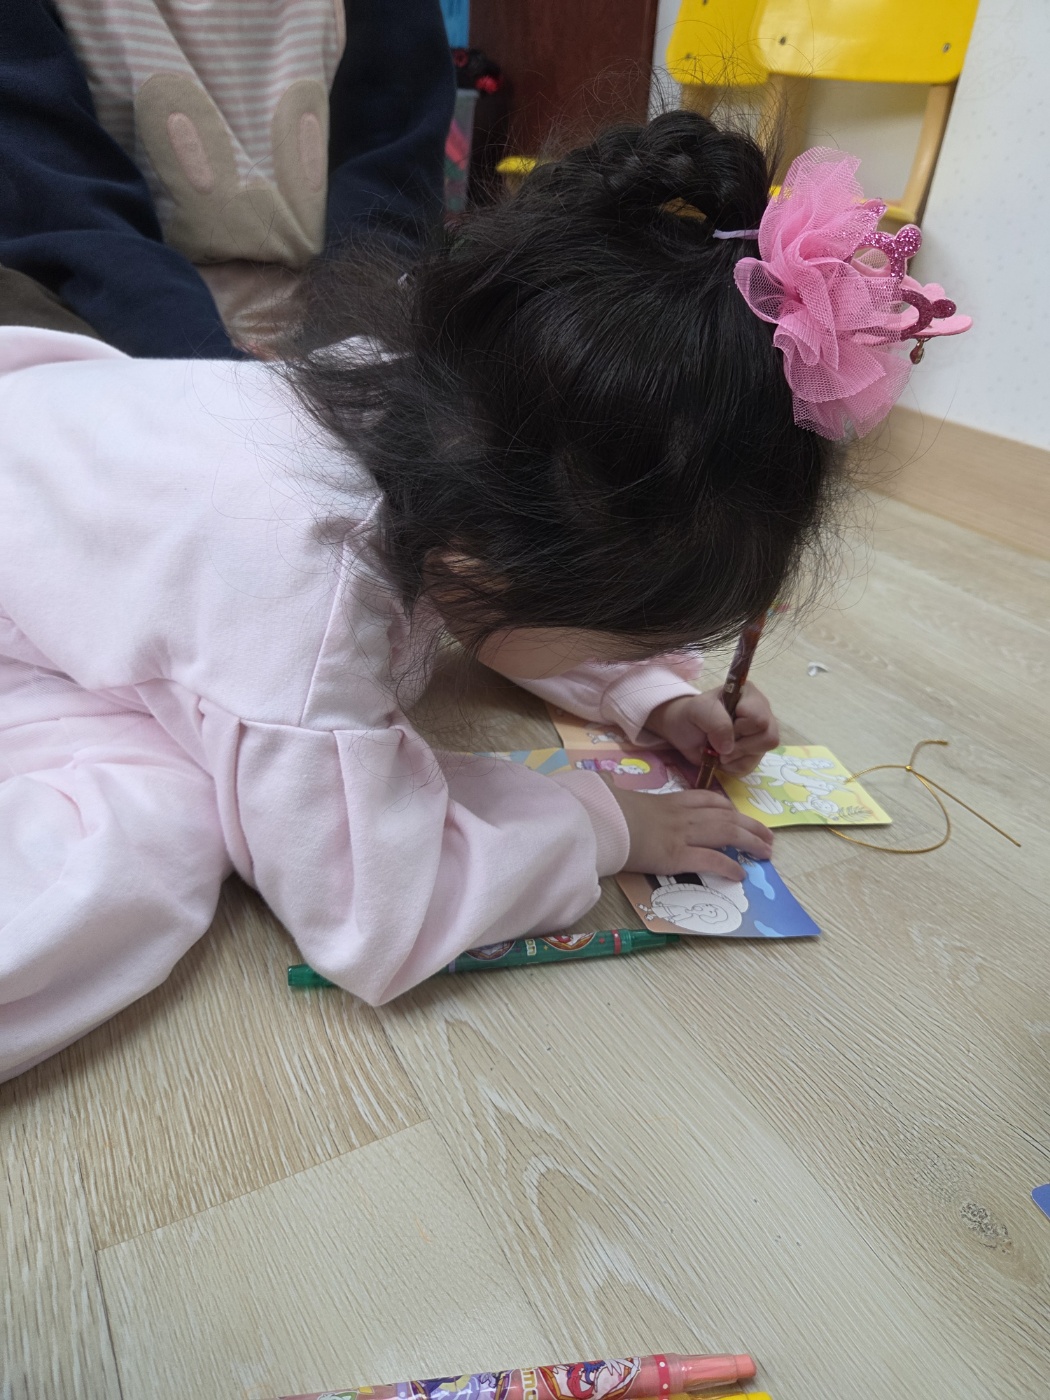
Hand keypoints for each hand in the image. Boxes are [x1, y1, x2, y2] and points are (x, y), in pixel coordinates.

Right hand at [607, 784, 773, 877]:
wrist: (600, 821)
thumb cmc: (604, 809)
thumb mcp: (614, 793)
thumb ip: (613, 786)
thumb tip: (600, 778)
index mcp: (668, 801)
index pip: (705, 798)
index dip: (725, 806)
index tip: (736, 812)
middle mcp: (682, 815)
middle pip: (725, 816)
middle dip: (750, 825)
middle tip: (767, 835)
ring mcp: (682, 835)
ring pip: (726, 833)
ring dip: (750, 842)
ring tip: (766, 852)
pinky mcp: (678, 856)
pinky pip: (711, 860)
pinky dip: (729, 866)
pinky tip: (740, 874)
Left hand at [646, 684, 779, 775]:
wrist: (684, 731)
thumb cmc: (692, 715)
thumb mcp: (698, 710)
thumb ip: (716, 722)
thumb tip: (729, 747)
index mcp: (750, 696)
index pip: (759, 719)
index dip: (739, 729)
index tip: (719, 726)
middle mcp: (763, 713)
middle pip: (768, 738)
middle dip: (738, 746)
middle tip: (718, 742)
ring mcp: (761, 735)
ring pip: (761, 755)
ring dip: (734, 758)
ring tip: (717, 750)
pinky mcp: (754, 753)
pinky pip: (750, 767)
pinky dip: (731, 767)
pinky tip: (721, 757)